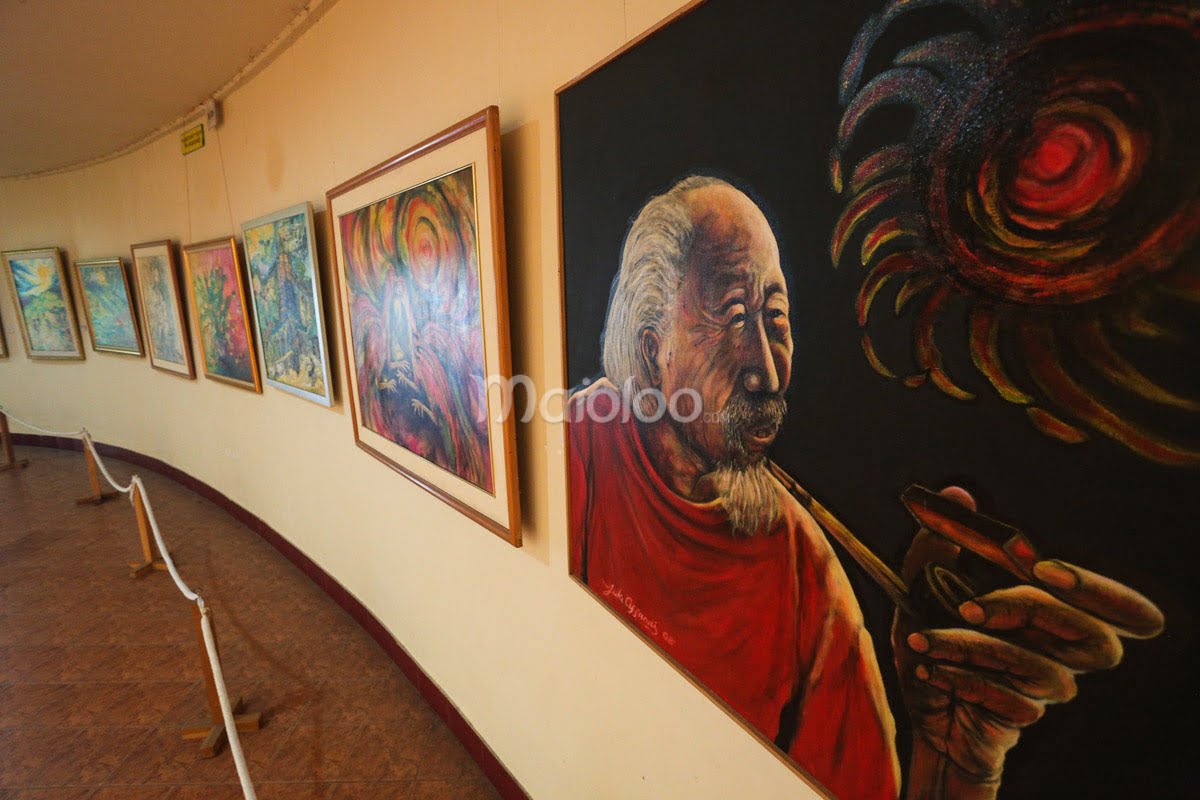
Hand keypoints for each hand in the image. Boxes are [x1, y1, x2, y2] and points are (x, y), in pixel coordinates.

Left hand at [893, 487, 1163, 799]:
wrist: (921, 710)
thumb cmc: (933, 644)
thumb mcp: (920, 593)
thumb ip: (939, 548)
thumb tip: (960, 493)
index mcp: (1053, 612)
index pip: (1114, 603)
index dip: (1089, 584)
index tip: (1033, 562)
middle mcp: (1062, 650)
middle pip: (1101, 639)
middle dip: (1040, 611)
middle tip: (976, 604)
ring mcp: (1046, 688)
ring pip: (1035, 666)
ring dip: (970, 646)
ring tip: (922, 639)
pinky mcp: (1022, 718)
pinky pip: (1005, 699)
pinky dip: (960, 678)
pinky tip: (930, 672)